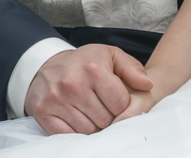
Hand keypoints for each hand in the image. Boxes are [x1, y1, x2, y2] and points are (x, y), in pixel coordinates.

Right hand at [25, 44, 153, 134]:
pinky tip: (77, 118)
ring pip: (87, 130)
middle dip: (108, 116)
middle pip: (105, 120)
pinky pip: (67, 135)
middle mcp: (73, 84)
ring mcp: (56, 100)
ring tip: (91, 111)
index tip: (117, 100)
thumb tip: (148, 85)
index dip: (122, 105)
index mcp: (93, 69)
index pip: (120, 103)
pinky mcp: (42, 112)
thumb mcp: (111, 56)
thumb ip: (132, 69)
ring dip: (93, 125)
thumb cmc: (85, 62)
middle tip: (103, 106)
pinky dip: (75, 131)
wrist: (46, 65)